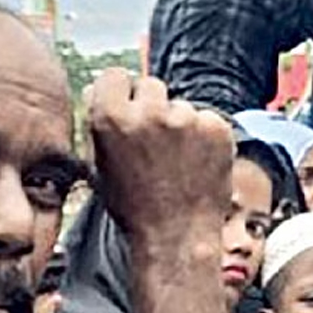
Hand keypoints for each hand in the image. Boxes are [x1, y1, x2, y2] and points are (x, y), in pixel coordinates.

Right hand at [88, 71, 232, 242]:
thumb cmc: (133, 207)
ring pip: (181, 106)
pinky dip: (205, 137)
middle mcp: (149, 113)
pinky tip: (197, 164)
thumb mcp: (99, 165)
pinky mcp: (217, 128)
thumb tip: (96, 90)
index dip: (121, 92)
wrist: (175, 236)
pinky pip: (207, 120)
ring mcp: (186, 119)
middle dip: (151, 105)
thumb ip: (98, 124)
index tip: (127, 106)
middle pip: (150, 85)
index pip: (114, 76)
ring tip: (177, 161)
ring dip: (180, 125)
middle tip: (155, 140)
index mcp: (111, 118)